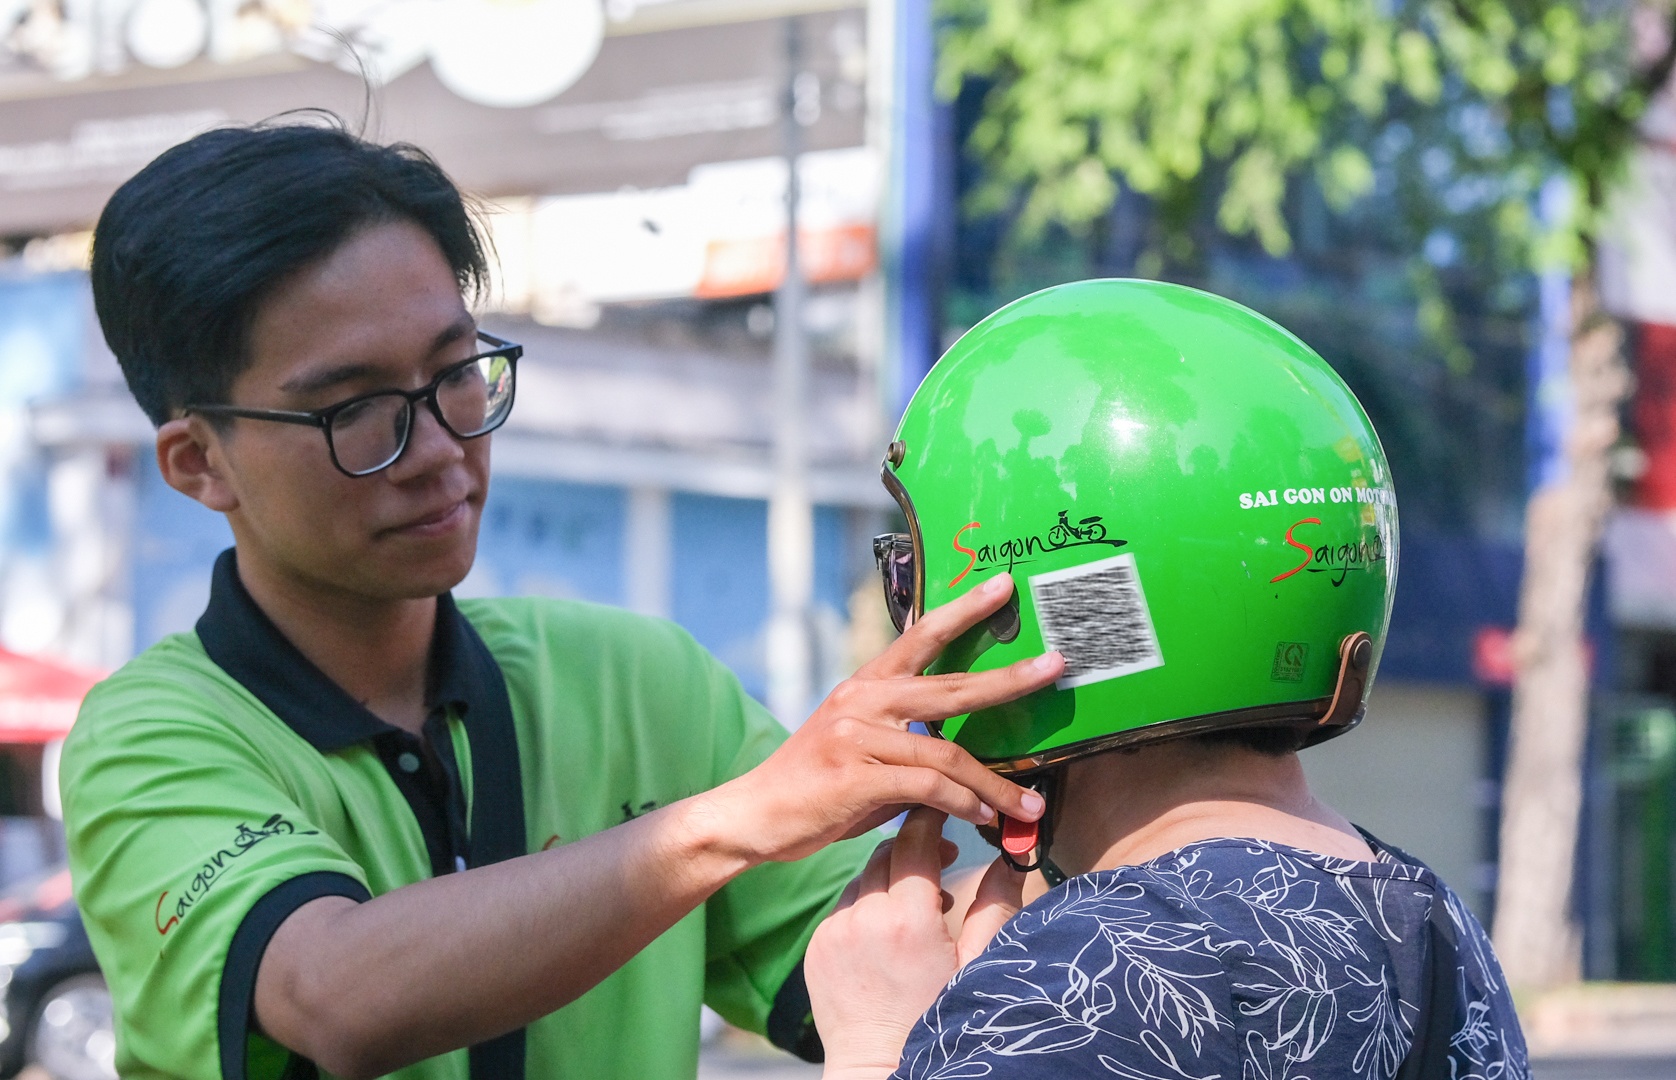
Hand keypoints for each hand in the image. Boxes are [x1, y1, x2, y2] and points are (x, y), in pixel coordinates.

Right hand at [701, 572, 1063, 863]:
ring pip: (947, 750)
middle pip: (950, 685)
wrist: (754, 815)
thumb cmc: (815, 786)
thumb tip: (961, 769)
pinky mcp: (854, 776)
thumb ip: (908, 747)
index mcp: (867, 685)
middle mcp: (863, 700)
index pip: (921, 636)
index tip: (1003, 586)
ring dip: (995, 783)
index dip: (964, 610)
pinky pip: (926, 786)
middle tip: (1055, 666)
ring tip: (1030, 803)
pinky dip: (961, 804)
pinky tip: (982, 818)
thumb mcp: (862, 750)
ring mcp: (857, 736)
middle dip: (1009, 678)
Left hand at [805, 808, 1025, 1078]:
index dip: (933, 817)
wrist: (881, 1071)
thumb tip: (1012, 856)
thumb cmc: (941, 1024)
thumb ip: (996, 905)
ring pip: (864, 878)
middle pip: (887, 852)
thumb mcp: (979, 967)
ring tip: (919, 906)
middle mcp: (863, 918)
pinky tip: (889, 933)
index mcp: (907, 919)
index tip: (949, 809)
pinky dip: (866, 907)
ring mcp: (834, 932)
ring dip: (889, 880)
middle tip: (943, 859)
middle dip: (915, 847)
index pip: (915, 839)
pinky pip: (844, 908)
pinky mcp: (817, 948)